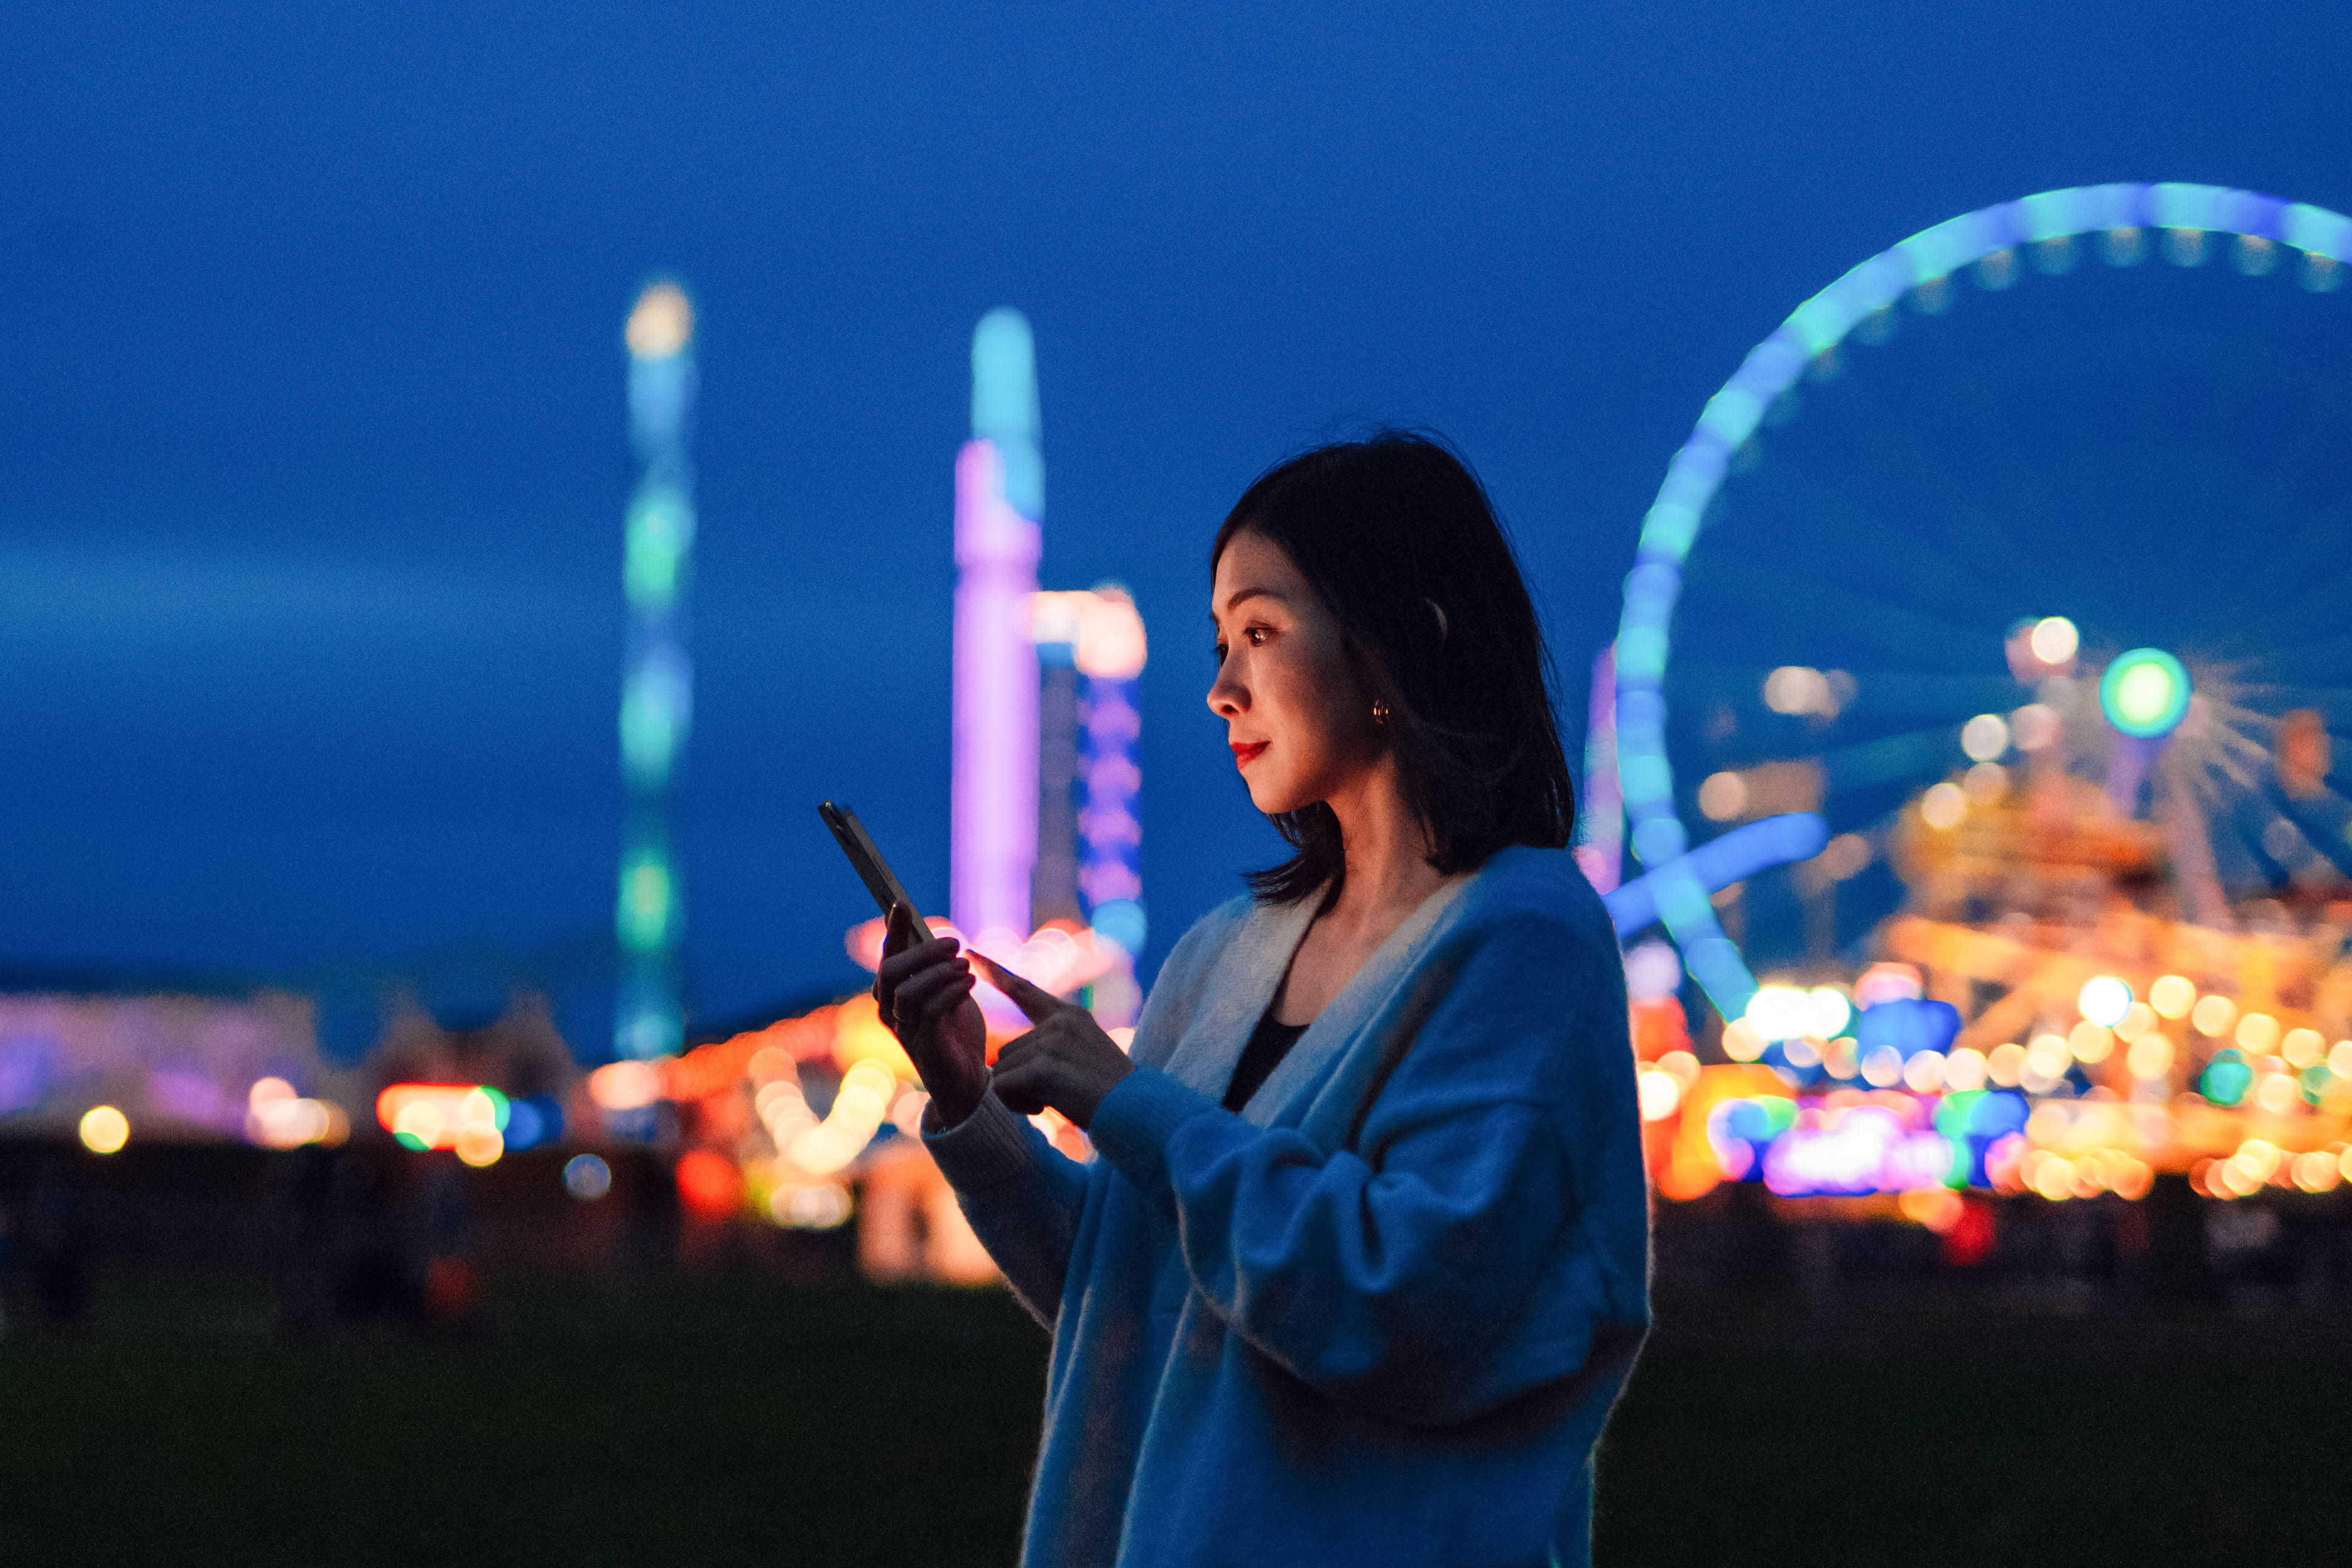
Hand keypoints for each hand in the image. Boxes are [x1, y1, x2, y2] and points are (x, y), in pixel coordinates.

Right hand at [872, 905, 988, 1126]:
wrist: (970, 1082)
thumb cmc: (957, 1033)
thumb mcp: (948, 992)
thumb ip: (936, 967)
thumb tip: (931, 932)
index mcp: (893, 995)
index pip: (888, 956)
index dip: (893, 929)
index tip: (901, 902)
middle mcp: (891, 1012)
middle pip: (890, 970)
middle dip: (922, 950)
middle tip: (955, 942)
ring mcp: (905, 1031)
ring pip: (907, 990)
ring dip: (939, 972)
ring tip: (965, 967)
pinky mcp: (925, 1047)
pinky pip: (930, 1011)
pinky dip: (951, 991)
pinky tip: (970, 983)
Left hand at [975, 953, 1135, 1130]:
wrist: (1136, 1111)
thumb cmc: (1109, 1094)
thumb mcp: (1083, 1056)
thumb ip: (1048, 1047)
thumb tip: (1000, 1062)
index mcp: (1070, 1016)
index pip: (1024, 989)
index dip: (995, 971)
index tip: (971, 951)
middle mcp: (1060, 1022)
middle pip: (1007, 1051)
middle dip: (1019, 1079)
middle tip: (1053, 1094)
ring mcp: (1052, 1042)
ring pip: (1003, 1071)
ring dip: (1019, 1094)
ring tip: (1056, 1100)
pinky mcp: (1043, 1067)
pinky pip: (1004, 1087)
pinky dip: (1017, 1105)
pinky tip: (1045, 1108)